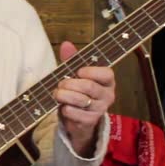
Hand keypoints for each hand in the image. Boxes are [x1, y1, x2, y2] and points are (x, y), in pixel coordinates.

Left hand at [54, 41, 115, 156]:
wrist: (78, 118)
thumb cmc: (78, 91)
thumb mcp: (75, 74)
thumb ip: (72, 59)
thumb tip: (66, 44)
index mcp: (107, 81)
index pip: (106, 74)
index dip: (90, 71)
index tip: (78, 72)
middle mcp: (107, 95)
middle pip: (89, 86)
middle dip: (69, 84)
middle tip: (60, 84)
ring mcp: (99, 109)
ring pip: (80, 100)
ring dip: (64, 95)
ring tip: (57, 94)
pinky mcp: (89, 121)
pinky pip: (73, 112)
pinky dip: (64, 109)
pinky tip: (62, 107)